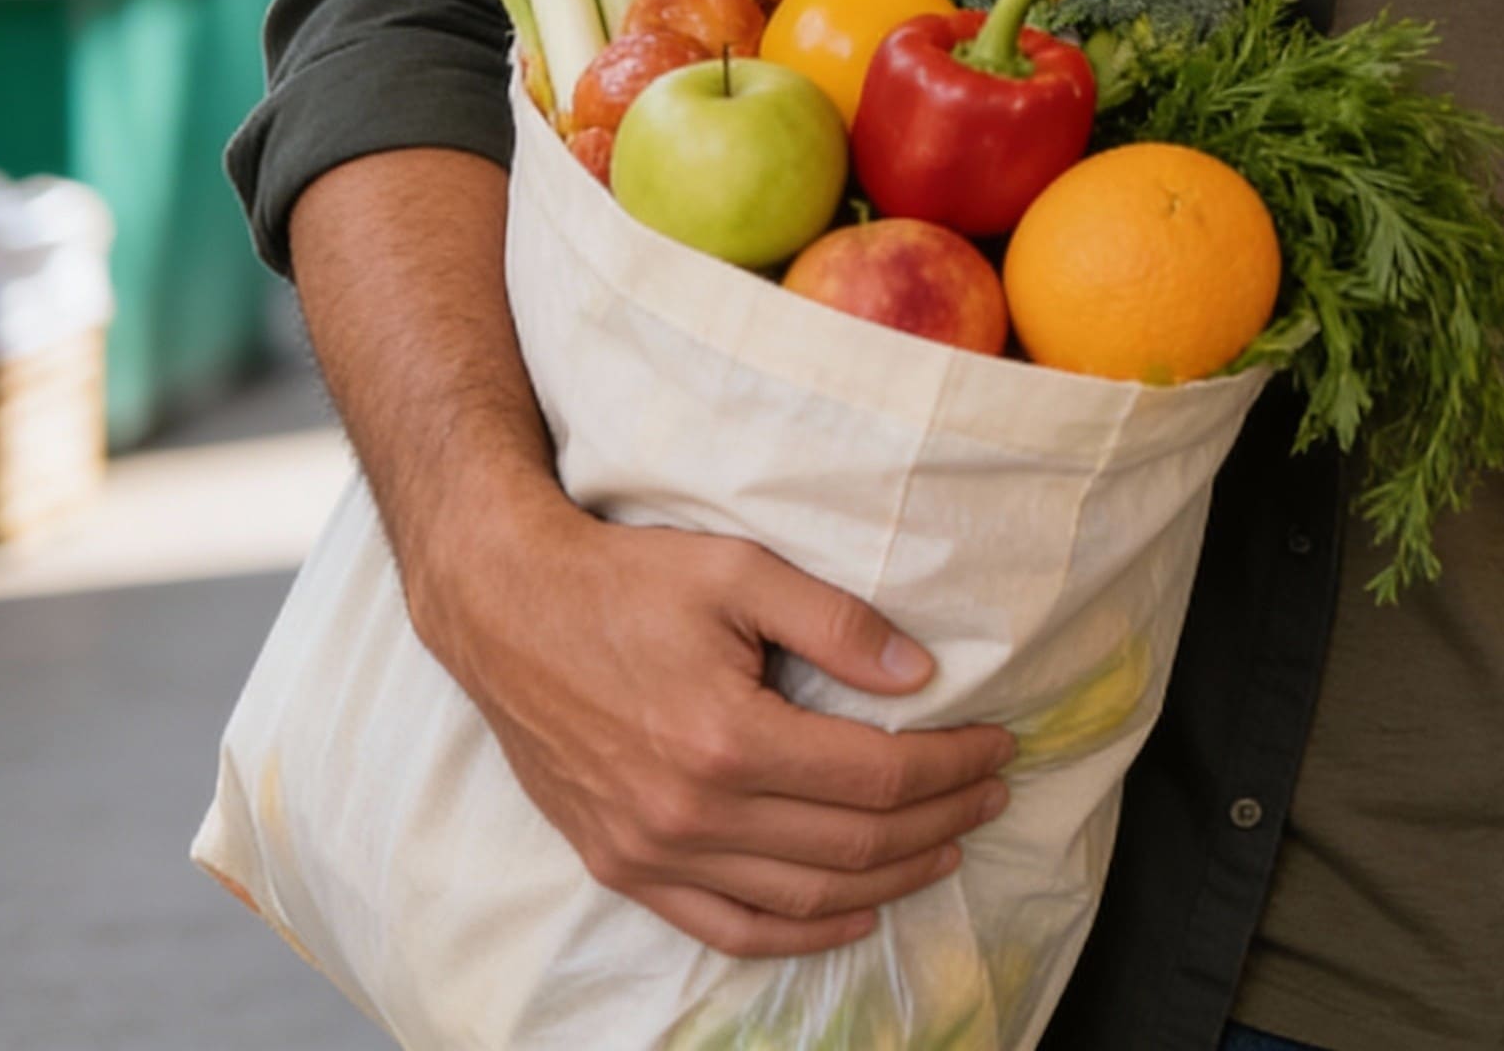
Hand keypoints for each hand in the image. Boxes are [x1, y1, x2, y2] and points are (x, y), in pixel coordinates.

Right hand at [403, 485, 1016, 958]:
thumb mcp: (740, 570)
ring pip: (803, 896)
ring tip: (947, 846)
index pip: (877, 776)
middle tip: (991, 793)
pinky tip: (854, 916)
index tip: (997, 746)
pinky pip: (726, 928)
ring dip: (890, 880)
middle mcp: (688, 813)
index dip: (952, 765)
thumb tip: (921, 676)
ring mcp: (650, 852)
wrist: (505, 609)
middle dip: (940, 820)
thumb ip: (837, 624)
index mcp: (727, 740)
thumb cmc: (624, 581)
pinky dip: (799, 933)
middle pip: (853, 843)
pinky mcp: (622, 866)